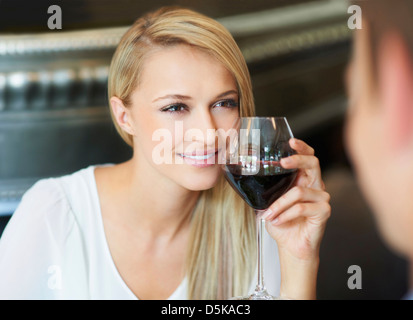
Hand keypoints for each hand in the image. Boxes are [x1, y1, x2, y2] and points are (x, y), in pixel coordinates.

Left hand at [262, 138, 330, 298]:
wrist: (290, 245)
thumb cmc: (281, 223)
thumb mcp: (268, 202)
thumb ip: (264, 189)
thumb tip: (243, 177)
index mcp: (303, 180)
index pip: (307, 157)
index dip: (301, 147)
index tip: (290, 141)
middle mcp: (315, 185)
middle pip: (313, 163)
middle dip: (297, 159)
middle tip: (282, 161)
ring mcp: (321, 198)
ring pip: (298, 191)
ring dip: (279, 204)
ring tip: (269, 215)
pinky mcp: (324, 211)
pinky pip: (301, 207)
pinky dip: (285, 214)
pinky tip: (278, 221)